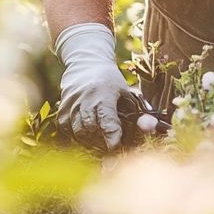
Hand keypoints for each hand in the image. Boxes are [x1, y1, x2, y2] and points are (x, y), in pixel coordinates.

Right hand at [54, 22, 134, 151]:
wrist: (85, 63)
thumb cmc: (110, 81)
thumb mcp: (127, 93)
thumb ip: (139, 112)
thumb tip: (152, 127)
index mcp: (104, 94)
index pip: (107, 120)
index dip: (112, 136)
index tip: (116, 148)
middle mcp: (85, 99)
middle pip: (90, 130)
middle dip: (101, 143)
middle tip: (111, 149)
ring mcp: (71, 104)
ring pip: (77, 132)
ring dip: (89, 143)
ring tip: (100, 144)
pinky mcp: (62, 108)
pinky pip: (66, 130)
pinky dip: (76, 138)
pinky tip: (86, 138)